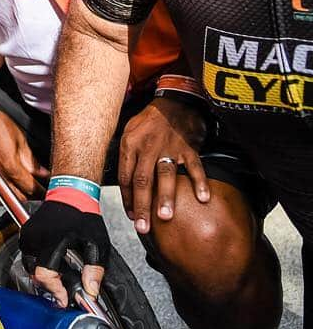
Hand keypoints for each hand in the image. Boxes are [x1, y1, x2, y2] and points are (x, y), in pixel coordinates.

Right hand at [0, 99, 48, 201]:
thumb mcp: (19, 138)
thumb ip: (31, 159)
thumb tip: (41, 171)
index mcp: (9, 165)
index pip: (30, 187)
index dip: (42, 190)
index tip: (48, 189)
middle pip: (19, 196)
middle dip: (31, 195)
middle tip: (40, 188)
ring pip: (5, 197)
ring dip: (17, 196)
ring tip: (25, 187)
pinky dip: (3, 193)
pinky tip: (10, 186)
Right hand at [20, 199, 109, 307]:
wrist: (70, 192)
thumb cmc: (83, 214)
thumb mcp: (97, 244)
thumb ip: (95, 270)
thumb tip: (90, 291)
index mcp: (52, 241)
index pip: (44, 275)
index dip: (54, 291)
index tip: (63, 299)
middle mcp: (35, 238)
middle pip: (34, 273)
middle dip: (50, 285)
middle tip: (65, 289)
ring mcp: (28, 234)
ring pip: (29, 265)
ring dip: (43, 273)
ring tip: (61, 274)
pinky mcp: (25, 232)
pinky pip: (27, 254)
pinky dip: (38, 262)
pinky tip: (54, 261)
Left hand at [118, 98, 210, 233]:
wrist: (173, 101)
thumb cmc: (149, 121)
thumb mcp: (129, 132)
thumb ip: (127, 157)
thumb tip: (125, 185)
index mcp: (130, 144)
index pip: (125, 176)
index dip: (127, 198)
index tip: (130, 216)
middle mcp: (147, 147)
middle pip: (142, 180)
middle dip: (141, 205)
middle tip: (142, 227)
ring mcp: (168, 147)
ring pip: (165, 174)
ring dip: (165, 197)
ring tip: (165, 216)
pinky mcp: (187, 148)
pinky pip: (194, 166)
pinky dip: (199, 182)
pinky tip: (203, 198)